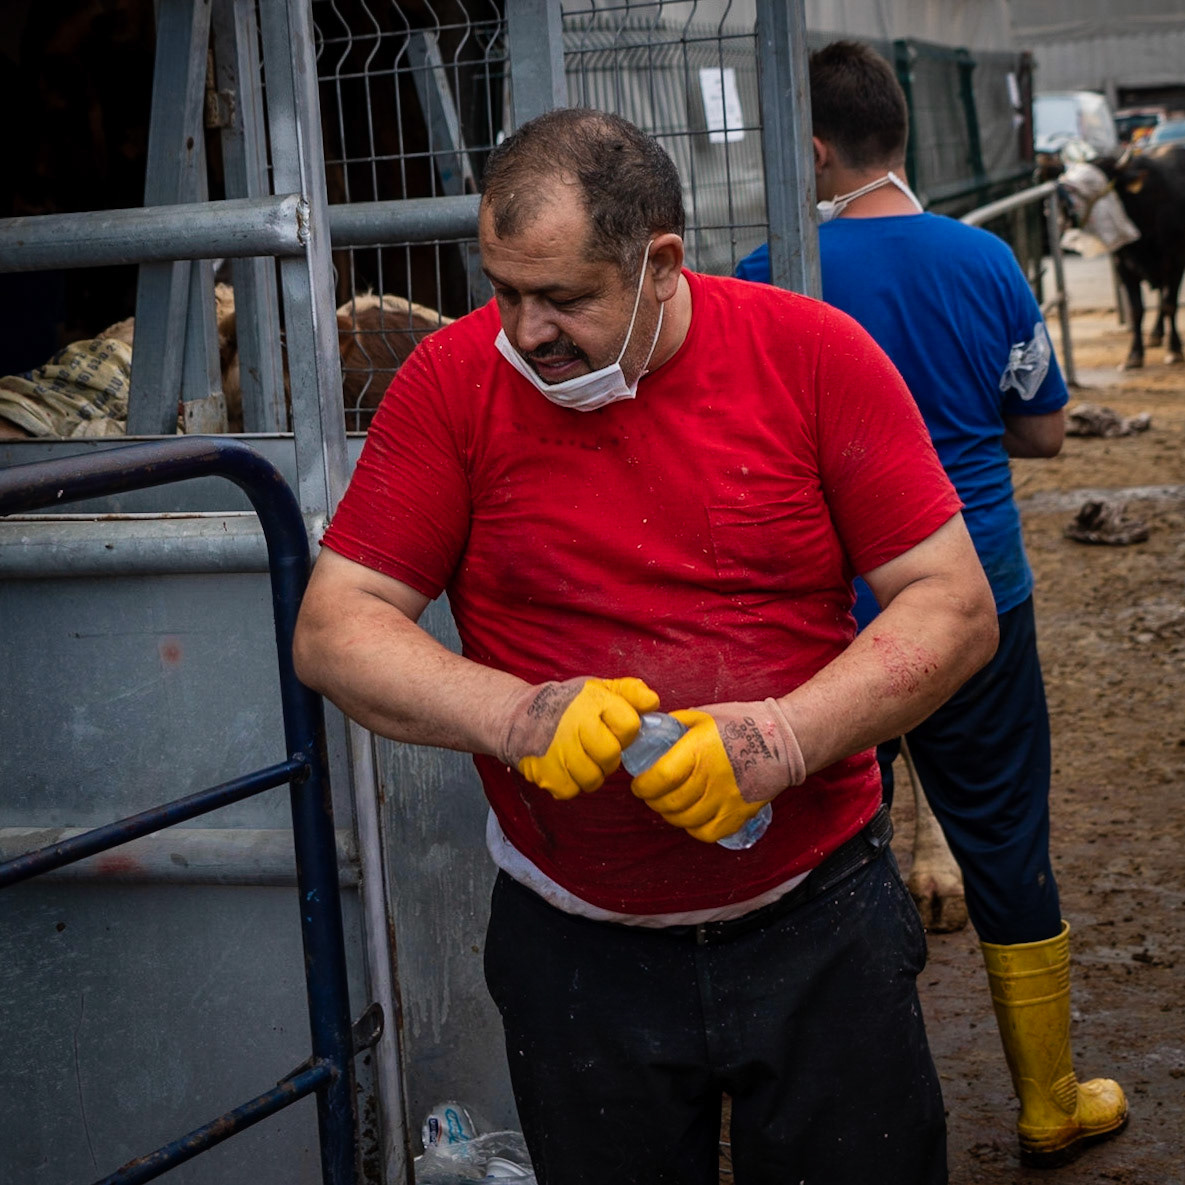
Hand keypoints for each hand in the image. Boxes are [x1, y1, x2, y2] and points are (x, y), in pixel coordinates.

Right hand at [500, 677, 659, 799]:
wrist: (517, 717)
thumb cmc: (566, 704)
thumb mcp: (597, 689)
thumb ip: (629, 692)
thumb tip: (653, 702)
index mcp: (591, 702)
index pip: (629, 726)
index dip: (625, 731)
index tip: (612, 728)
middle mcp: (573, 725)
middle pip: (611, 756)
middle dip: (608, 756)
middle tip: (596, 747)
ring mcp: (557, 752)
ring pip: (594, 779)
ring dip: (592, 773)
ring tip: (580, 757)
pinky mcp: (545, 774)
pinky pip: (573, 791)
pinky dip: (572, 784)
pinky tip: (565, 767)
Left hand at [630, 698, 805, 842]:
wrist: (783, 740)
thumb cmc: (743, 723)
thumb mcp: (704, 715)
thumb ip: (677, 725)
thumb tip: (653, 731)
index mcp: (698, 751)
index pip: (659, 778)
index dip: (643, 787)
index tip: (639, 785)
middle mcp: (710, 778)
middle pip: (670, 802)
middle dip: (654, 801)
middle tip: (652, 795)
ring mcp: (725, 799)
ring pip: (685, 820)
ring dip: (671, 815)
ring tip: (670, 806)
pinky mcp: (739, 814)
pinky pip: (708, 833)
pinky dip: (694, 829)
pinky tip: (692, 818)